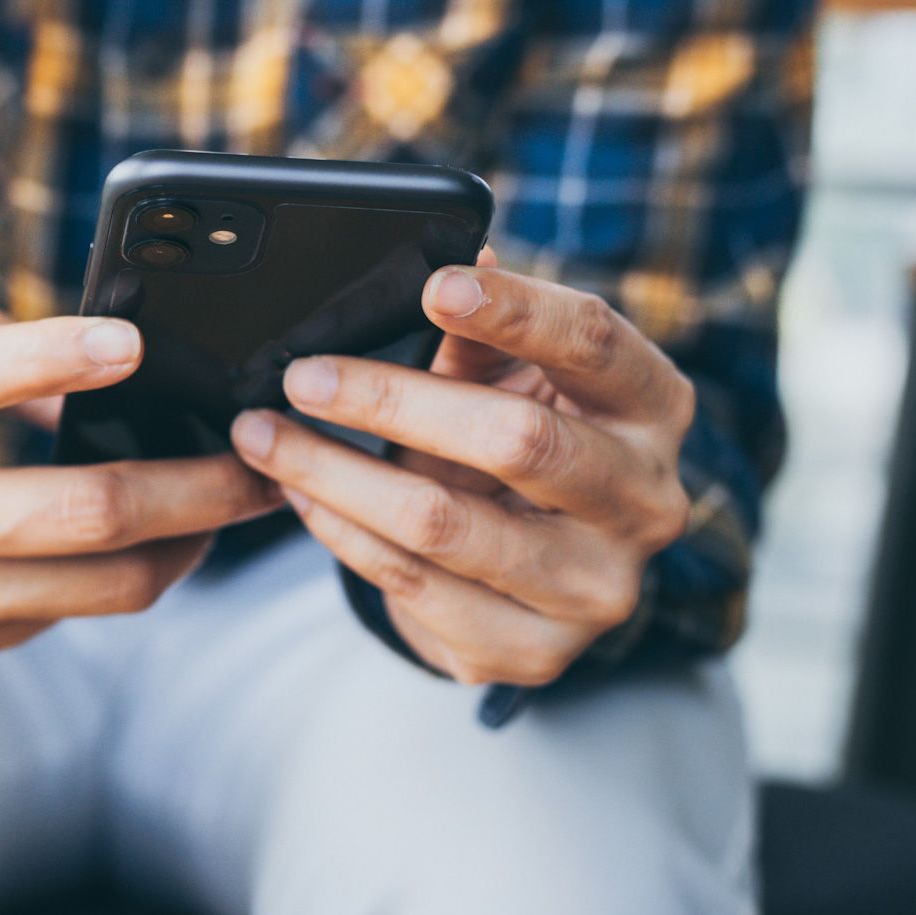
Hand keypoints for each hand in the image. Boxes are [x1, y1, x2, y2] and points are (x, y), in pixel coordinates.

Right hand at [0, 303, 276, 656]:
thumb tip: (119, 367)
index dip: (55, 357)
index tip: (135, 341)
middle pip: (83, 516)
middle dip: (199, 489)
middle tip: (263, 459)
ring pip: (103, 586)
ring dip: (189, 542)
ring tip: (232, 497)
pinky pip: (71, 609)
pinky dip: (128, 569)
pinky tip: (155, 531)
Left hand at [230, 252, 693, 686]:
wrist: (546, 568)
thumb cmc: (525, 438)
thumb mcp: (515, 377)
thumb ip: (476, 333)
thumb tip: (431, 262)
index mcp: (652, 406)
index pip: (594, 343)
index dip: (514, 310)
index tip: (432, 285)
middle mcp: (644, 501)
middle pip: (517, 440)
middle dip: (391, 401)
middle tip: (302, 376)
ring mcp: (595, 588)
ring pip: (445, 524)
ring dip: (334, 472)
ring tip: (262, 434)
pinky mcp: (533, 652)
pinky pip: (412, 583)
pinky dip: (340, 530)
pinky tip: (297, 492)